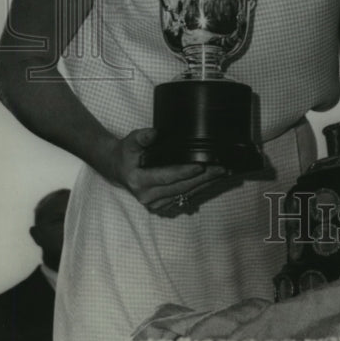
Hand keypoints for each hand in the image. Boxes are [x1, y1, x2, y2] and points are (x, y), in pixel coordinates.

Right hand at [107, 128, 233, 216]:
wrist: (118, 170)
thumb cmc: (126, 154)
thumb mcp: (131, 141)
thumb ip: (142, 137)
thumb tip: (155, 133)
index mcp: (139, 181)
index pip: (167, 177)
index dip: (185, 172)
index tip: (201, 166)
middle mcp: (147, 196)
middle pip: (180, 187)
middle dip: (203, 179)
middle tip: (220, 169)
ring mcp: (155, 204)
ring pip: (184, 195)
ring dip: (204, 185)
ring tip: (221, 175)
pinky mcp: (162, 207)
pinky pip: (183, 198)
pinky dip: (198, 190)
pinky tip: (211, 182)